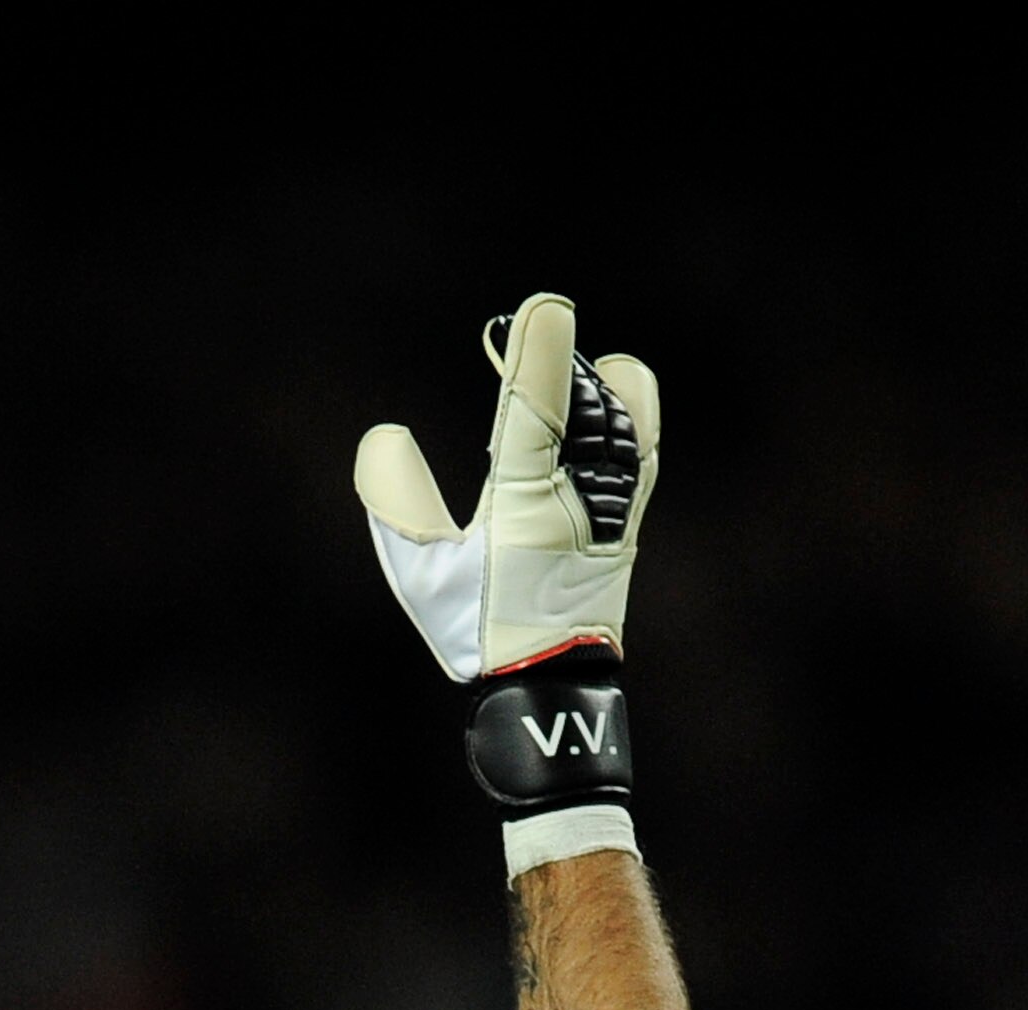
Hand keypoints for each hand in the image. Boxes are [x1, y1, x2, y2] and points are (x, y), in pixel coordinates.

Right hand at [355, 295, 657, 681]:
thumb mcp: (421, 573)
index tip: (544, 307)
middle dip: (560, 364)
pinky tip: (607, 395)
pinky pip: (642, 445)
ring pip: (625, 419)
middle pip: (589, 403)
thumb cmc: (478, 630)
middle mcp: (578, 499)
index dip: (540, 357)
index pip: (539, 416)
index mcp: (523, 507)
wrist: (545, 684)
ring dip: (592, 385)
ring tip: (559, 376)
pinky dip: (624, 410)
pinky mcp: (630, 517)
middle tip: (526, 343)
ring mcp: (613, 507)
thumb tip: (385, 438)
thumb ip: (398, 501)